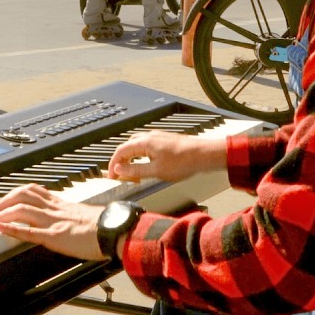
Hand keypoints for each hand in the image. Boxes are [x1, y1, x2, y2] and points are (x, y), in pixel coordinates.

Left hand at [0, 184, 103, 259]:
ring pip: (22, 209)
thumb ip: (74, 215)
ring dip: (2, 213)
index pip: (34, 191)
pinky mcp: (55, 236)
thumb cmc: (106, 226)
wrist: (115, 231)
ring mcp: (54, 221)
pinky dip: (11, 228)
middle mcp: (55, 209)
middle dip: (5, 200)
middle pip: (23, 194)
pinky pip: (28, 231)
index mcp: (62, 204)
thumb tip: (72, 220)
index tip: (6, 200)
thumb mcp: (86, 215)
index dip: (16, 194)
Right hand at [107, 130, 223, 182]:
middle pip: (127, 147)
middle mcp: (149, 136)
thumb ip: (135, 170)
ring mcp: (157, 137)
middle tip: (119, 176)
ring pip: (137, 146)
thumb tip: (119, 170)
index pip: (120, 151)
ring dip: (131, 159)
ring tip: (132, 173)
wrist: (204, 154)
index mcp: (144, 142)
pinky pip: (146, 147)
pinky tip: (146, 166)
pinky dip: (140, 156)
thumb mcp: (155, 171)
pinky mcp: (164, 140)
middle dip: (120, 162)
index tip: (111, 177)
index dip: (113, 165)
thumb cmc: (183, 162)